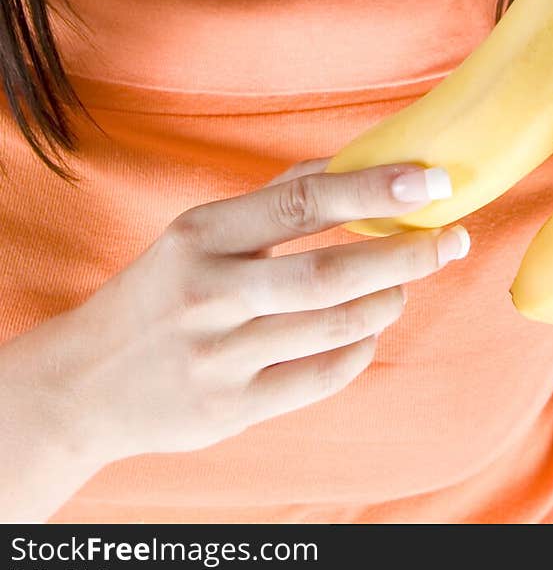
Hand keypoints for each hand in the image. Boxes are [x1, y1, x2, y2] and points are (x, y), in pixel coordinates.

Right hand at [44, 159, 467, 465]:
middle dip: (404, 253)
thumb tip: (354, 162)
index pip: (302, 201)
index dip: (374, 190)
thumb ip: (272, 199)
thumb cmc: (161, 292)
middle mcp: (210, 292)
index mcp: (202, 234)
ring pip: (334, 326)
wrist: (85, 383)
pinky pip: (321, 376)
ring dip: (387, 300)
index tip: (430, 181)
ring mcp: (221, 355)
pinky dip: (359, 350)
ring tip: (404, 283)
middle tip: (451, 239)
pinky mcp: (232, 407)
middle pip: (330, 272)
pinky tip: (369, 330)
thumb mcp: (198, 233)